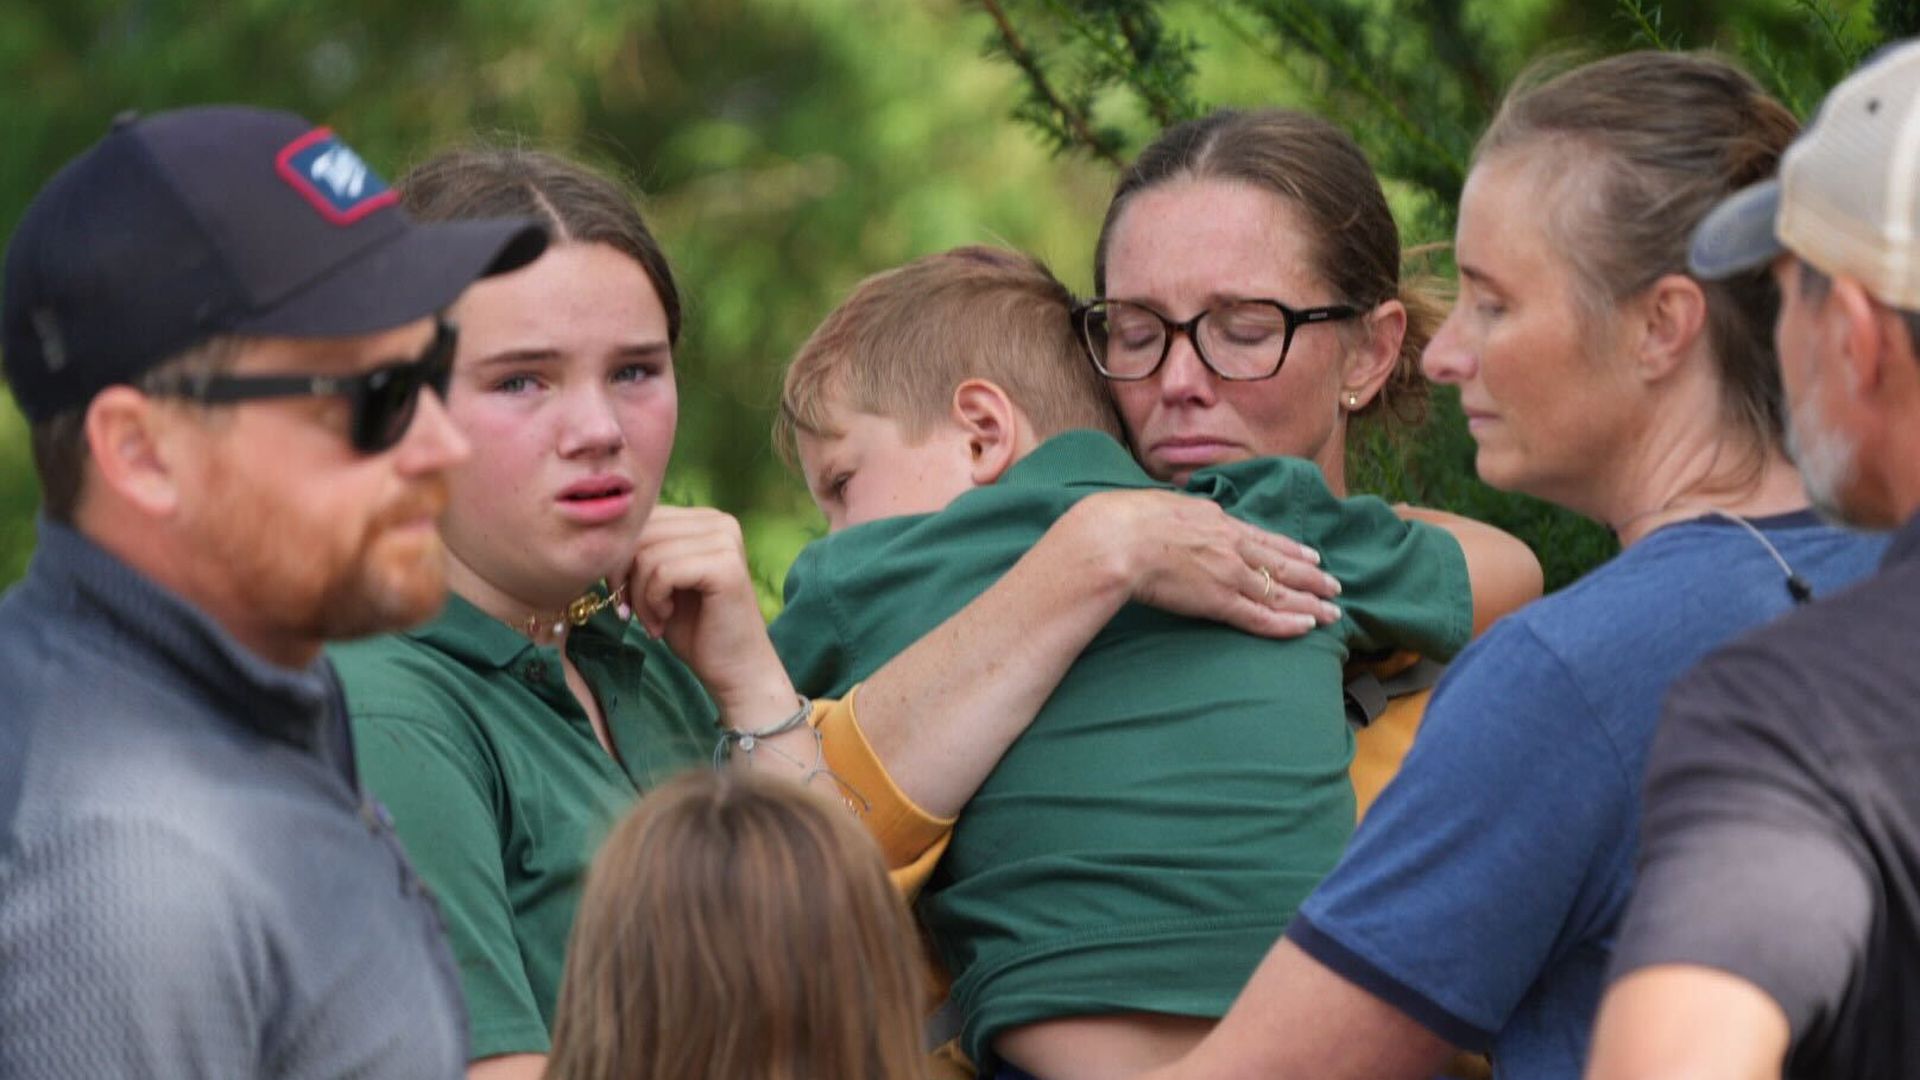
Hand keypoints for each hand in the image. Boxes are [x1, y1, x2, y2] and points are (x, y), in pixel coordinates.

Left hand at [622, 506, 796, 728]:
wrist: (735, 670)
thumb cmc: (694, 628)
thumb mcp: (658, 580)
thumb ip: (641, 551)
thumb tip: (601, 536)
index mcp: (705, 519)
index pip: (642, 519)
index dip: (619, 558)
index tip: (624, 597)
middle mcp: (719, 522)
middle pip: (641, 533)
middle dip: (624, 577)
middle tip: (632, 613)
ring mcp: (726, 541)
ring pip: (647, 554)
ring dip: (639, 595)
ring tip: (653, 620)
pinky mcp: (725, 566)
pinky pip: (662, 572)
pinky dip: (652, 601)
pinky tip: (665, 619)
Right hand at [1062, 489, 1341, 637]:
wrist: (1119, 539)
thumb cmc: (1127, 521)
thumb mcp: (1162, 504)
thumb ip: (1180, 513)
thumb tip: (1175, 512)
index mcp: (1217, 521)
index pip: (1263, 538)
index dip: (1291, 549)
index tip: (1312, 556)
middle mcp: (1231, 546)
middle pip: (1282, 564)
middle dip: (1312, 577)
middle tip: (1336, 586)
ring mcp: (1228, 573)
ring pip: (1280, 592)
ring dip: (1310, 603)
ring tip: (1333, 612)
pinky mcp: (1219, 601)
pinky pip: (1260, 616)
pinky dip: (1286, 623)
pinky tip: (1307, 627)